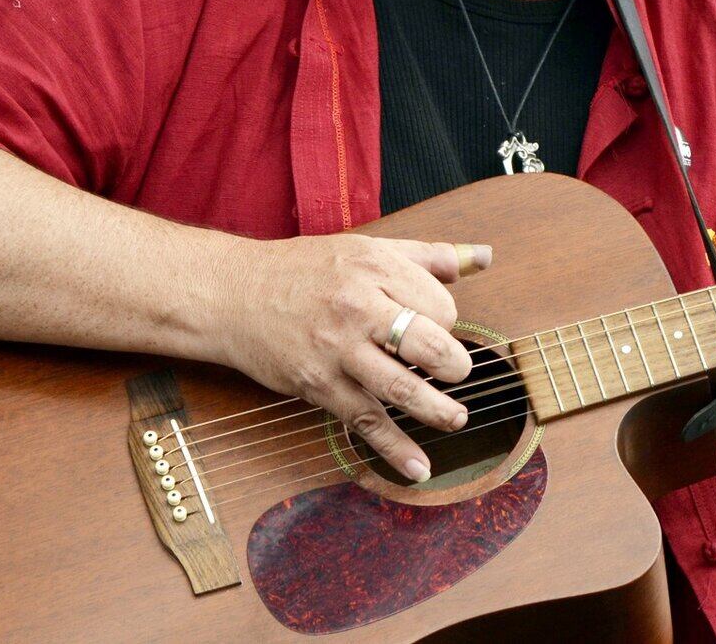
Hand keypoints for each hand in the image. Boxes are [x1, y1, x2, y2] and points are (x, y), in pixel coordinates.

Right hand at [211, 233, 492, 482]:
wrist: (233, 294)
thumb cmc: (305, 271)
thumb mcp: (368, 248)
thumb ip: (428, 255)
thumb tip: (482, 258)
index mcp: (376, 267)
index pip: (440, 304)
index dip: (446, 319)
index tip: (433, 326)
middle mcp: (358, 308)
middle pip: (429, 343)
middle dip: (454, 364)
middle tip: (459, 372)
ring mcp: (337, 351)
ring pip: (401, 388)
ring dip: (437, 410)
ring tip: (456, 419)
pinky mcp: (318, 385)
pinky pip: (365, 421)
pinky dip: (394, 448)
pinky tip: (419, 467)